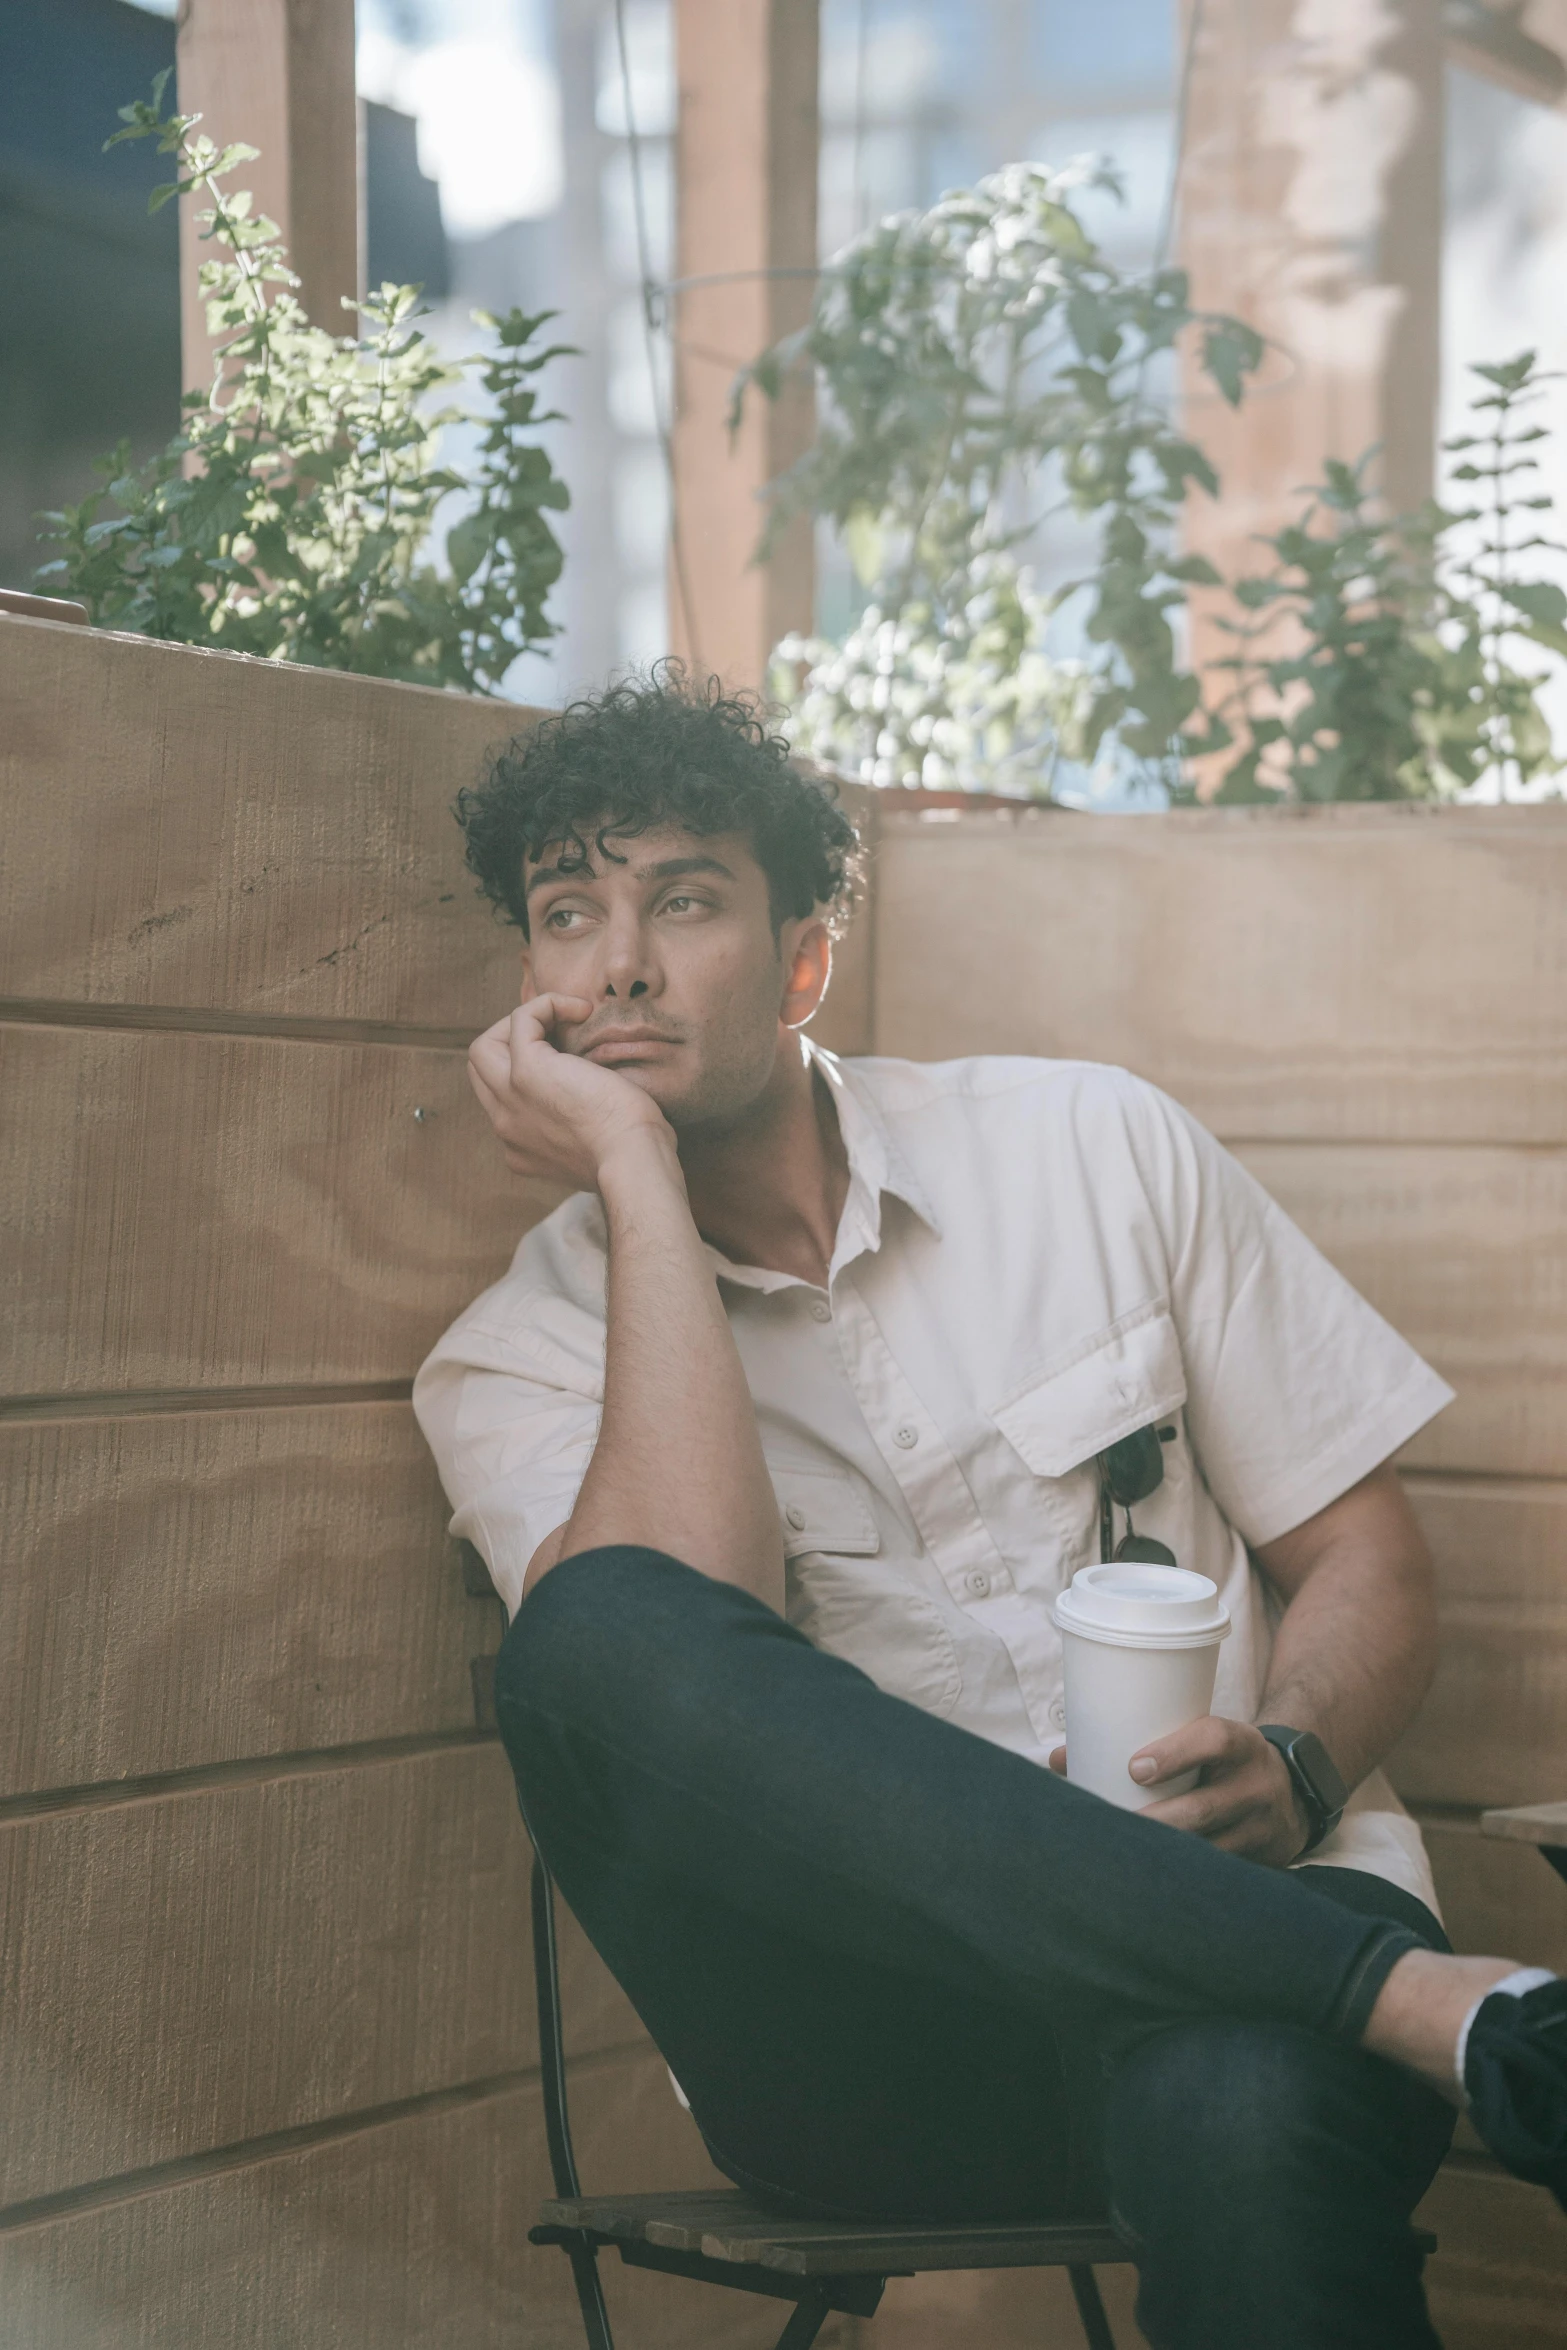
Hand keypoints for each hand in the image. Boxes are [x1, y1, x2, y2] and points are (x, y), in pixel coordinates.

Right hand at [467, 993, 671, 1191]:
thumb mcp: (596, 1148)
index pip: (502, 1103)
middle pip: (481, 1072)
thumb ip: (579, 1132)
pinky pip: (522, 1019)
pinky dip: (548, 1005)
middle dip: (511, 1046)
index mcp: (521, 1150)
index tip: (567, 1065)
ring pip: (484, 1048)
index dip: (524, 1074)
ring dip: (521, 1026)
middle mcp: (506, 1128)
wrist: (633, 1162)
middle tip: (557, 1038)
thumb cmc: (634, 1156)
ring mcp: (510, 1098)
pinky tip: (581, 1010)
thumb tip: (597, 1102)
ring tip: (563, 1021)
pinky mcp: (527, 1072)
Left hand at [1047, 1719, 1309, 1866]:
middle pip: (1205, 1807)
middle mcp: (1256, 1784)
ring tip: (1123, 1865)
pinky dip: (1187, 1882)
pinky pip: (1221, 1876)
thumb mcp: (1199, 1740)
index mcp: (1240, 1744)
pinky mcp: (1263, 1861)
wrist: (1293, 1791)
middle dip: (1158, 1822)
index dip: (1176, 1753)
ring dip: (1168, 1859)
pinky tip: (1154, 1891)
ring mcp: (1262, 1826)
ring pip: (1212, 1850)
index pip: (1214, 1740)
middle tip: (1114, 1830)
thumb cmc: (1220, 1762)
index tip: (1135, 1769)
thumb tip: (1059, 1760)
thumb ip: (1141, 1743)